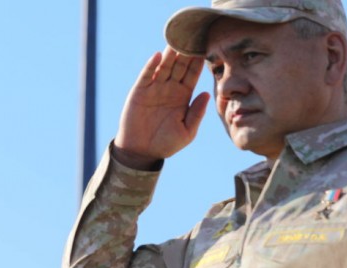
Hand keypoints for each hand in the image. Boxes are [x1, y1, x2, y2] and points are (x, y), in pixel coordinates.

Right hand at [115, 46, 209, 168]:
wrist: (141, 152)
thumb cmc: (165, 144)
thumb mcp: (187, 132)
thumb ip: (196, 114)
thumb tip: (207, 94)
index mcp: (183, 96)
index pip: (192, 75)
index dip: (198, 62)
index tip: (207, 48)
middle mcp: (169, 89)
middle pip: (179, 66)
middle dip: (186, 53)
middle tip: (193, 37)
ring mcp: (154, 89)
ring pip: (164, 67)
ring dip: (170, 54)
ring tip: (177, 41)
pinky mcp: (139, 92)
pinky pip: (146, 75)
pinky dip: (151, 65)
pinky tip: (158, 56)